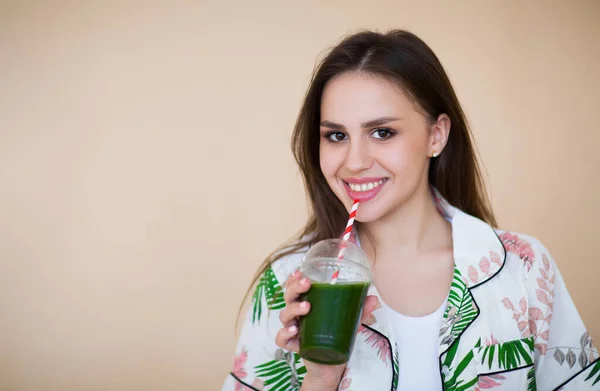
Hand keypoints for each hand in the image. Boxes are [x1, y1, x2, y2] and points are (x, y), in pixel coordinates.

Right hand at [275, 271, 378, 389]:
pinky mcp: (294, 345)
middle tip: (307, 284)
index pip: (296, 288)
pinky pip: (281, 338)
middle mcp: (297, 315)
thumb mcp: (348, 322)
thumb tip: (374, 298)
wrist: (331, 366)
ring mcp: (294, 329)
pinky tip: (295, 330)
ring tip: (307, 307)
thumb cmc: (335, 338)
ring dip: (293, 308)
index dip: (294, 279)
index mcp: (306, 304)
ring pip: (284, 315)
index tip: (300, 272)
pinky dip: (284, 333)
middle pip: (288, 297)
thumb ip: (359, 310)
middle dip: (295, 288)